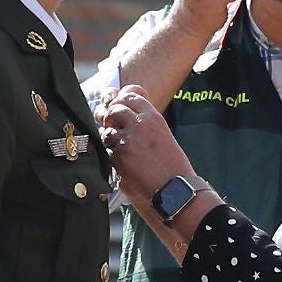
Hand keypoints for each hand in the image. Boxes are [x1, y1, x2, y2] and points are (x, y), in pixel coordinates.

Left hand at [98, 86, 192, 205]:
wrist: (174, 187)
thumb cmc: (173, 164)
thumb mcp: (163, 133)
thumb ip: (146, 121)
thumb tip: (126, 113)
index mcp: (153, 117)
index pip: (129, 95)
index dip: (119, 100)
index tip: (116, 106)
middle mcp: (140, 124)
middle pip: (114, 108)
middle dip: (108, 115)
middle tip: (109, 123)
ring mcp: (128, 139)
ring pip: (106, 129)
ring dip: (108, 137)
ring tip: (118, 146)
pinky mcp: (120, 156)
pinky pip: (106, 149)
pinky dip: (110, 154)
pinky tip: (120, 160)